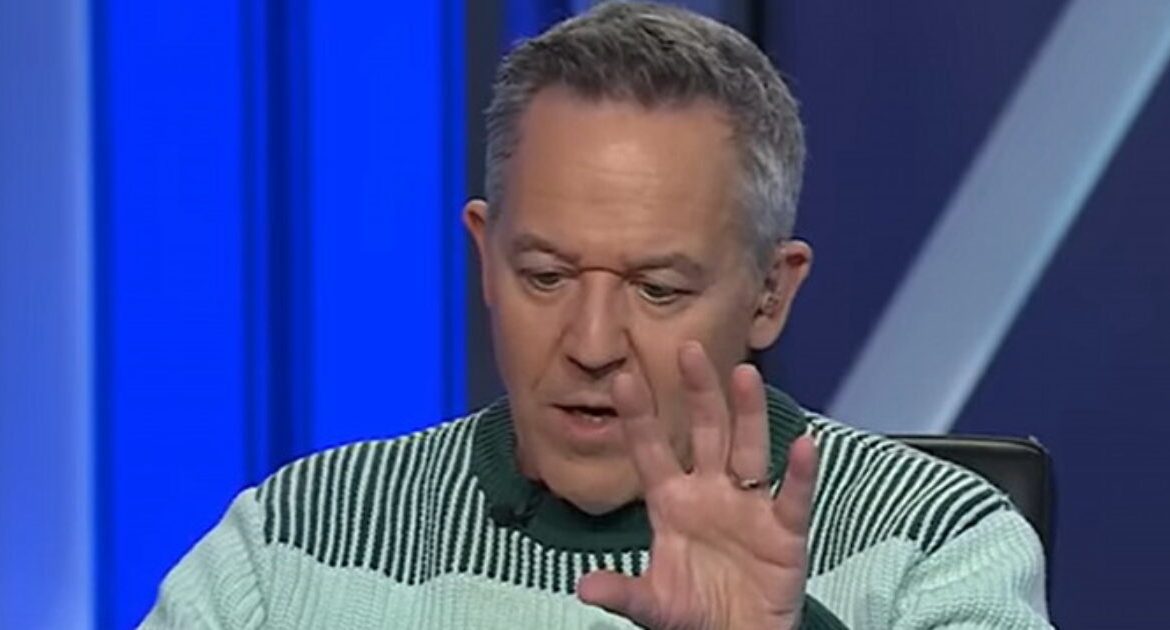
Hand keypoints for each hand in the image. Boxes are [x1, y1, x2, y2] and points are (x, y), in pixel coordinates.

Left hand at [577, 341, 817, 629]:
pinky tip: (804, 444)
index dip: (640, 418)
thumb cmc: (694, 613)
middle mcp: (710, 492)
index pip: (652, 452)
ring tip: (745, 374)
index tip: (623, 379)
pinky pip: (792, 496)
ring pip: (748, 449)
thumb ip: (625, 592)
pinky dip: (799, 473)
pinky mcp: (784, 531)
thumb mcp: (654, 605)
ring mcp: (748, 506)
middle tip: (690, 349)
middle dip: (698, 393)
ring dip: (747, 414)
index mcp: (672, 503)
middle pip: (705, 433)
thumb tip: (583, 588)